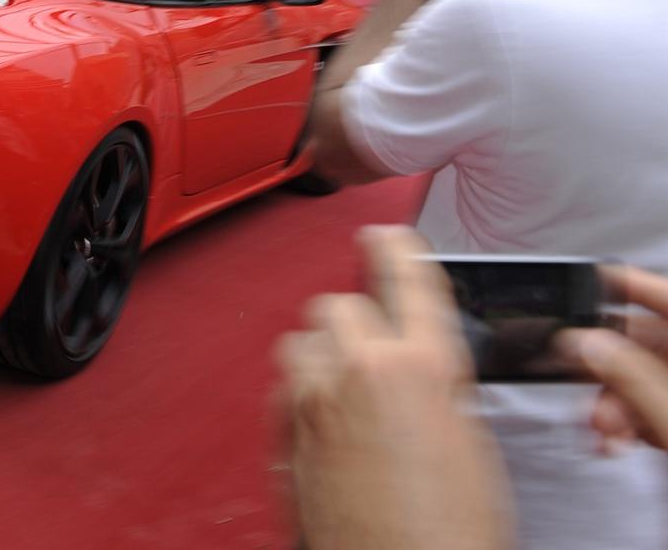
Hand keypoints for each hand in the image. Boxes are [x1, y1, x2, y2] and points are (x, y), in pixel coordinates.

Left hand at [278, 226, 513, 549]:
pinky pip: (284, 387)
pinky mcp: (283, 431)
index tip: (385, 234)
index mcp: (422, 366)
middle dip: (357, 321)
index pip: (408, 281)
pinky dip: (303, 393)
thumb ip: (441, 388)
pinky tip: (327, 421)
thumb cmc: (449, 527)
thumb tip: (421, 370)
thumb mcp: (472, 441)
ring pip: (301, 341)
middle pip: (339, 304)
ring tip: (351, 389)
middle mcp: (360, 371)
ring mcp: (313, 399)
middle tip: (377, 352)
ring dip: (323, 354)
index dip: (397, 249)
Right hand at [558, 266, 667, 451]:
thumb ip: (634, 380)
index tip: (591, 281)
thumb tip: (589, 343)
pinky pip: (656, 410)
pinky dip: (631, 423)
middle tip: (585, 388)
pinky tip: (618, 441)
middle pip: (651, 345)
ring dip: (615, 404)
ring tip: (604, 432)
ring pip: (648, 382)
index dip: (633, 284)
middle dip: (610, 368)